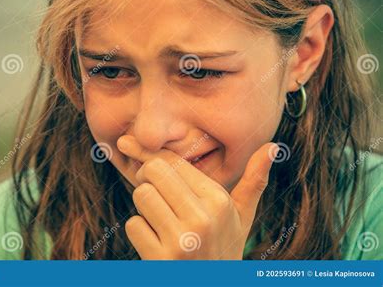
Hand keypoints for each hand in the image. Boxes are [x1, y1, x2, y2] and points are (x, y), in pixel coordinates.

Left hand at [117, 135, 277, 259]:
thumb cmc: (224, 246)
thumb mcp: (241, 216)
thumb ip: (254, 180)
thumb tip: (274, 146)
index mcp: (220, 201)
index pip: (174, 161)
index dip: (153, 155)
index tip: (131, 145)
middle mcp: (202, 219)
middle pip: (153, 171)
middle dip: (147, 178)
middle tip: (155, 189)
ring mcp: (182, 241)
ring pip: (141, 195)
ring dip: (145, 206)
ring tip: (161, 217)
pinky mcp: (162, 260)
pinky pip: (133, 225)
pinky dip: (140, 231)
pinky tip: (157, 241)